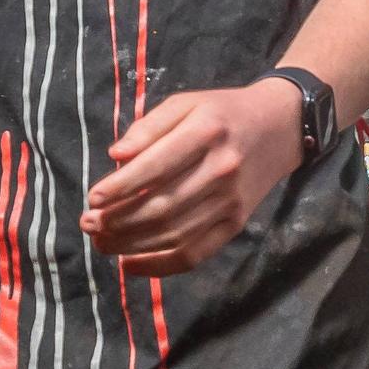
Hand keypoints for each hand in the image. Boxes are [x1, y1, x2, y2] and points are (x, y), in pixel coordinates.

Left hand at [81, 77, 301, 272]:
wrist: (279, 128)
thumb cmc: (222, 113)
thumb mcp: (186, 103)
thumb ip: (149, 126)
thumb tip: (115, 156)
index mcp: (206, 132)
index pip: (156, 167)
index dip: (121, 187)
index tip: (93, 197)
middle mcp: (221, 169)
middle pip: (162, 206)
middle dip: (119, 220)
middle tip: (88, 224)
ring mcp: (231, 202)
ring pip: (174, 234)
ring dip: (131, 245)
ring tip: (101, 243)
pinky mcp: (236, 224)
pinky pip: (196, 254)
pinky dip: (160, 265)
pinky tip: (131, 263)